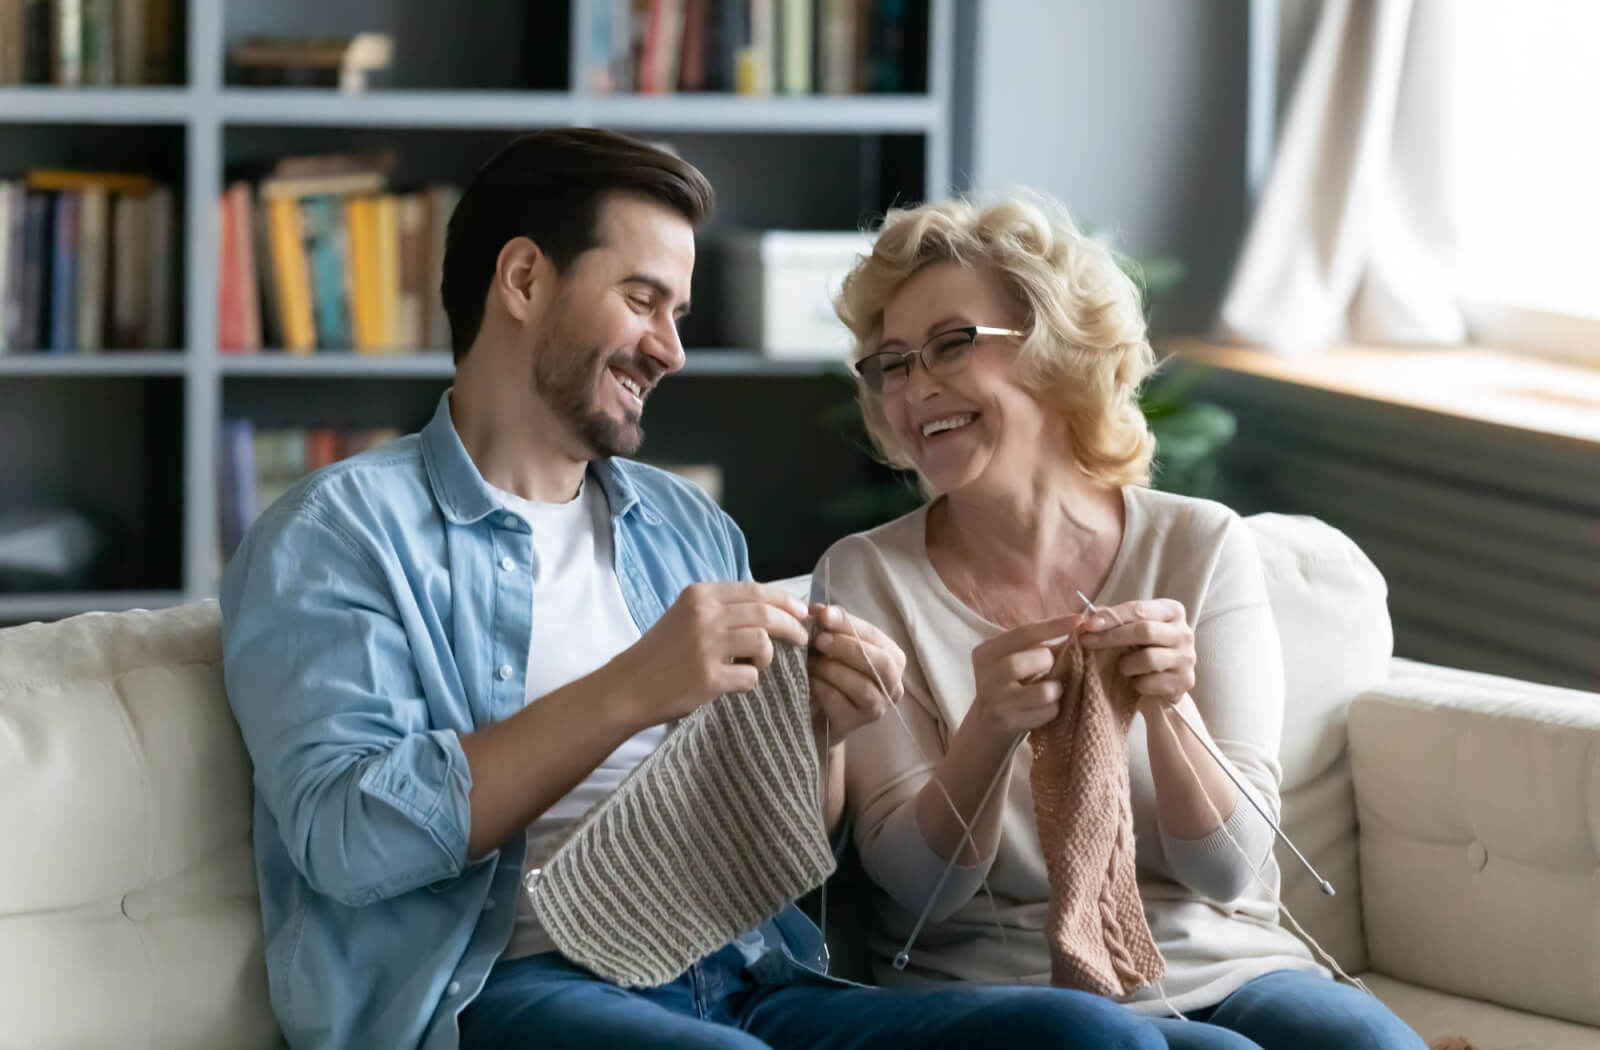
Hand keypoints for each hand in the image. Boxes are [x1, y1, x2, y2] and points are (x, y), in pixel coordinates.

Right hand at [608, 581, 809, 724]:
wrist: (629, 687)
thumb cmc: (662, 652)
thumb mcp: (687, 615)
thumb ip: (722, 608)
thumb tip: (773, 608)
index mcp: (700, 595)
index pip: (755, 590)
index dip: (784, 601)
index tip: (801, 612)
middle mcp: (704, 615)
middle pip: (765, 613)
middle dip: (791, 626)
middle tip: (802, 639)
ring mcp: (707, 645)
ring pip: (763, 642)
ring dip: (767, 657)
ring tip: (756, 665)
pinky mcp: (709, 677)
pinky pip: (751, 677)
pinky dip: (750, 681)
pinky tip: (736, 683)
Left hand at [807, 604, 904, 739]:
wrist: (817, 714)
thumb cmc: (831, 673)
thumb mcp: (833, 645)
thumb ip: (831, 625)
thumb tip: (819, 610)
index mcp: (893, 658)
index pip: (875, 636)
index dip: (848, 623)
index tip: (823, 615)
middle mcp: (893, 685)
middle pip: (880, 663)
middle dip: (847, 647)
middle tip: (818, 640)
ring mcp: (877, 708)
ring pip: (861, 685)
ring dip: (830, 669)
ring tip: (810, 664)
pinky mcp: (854, 723)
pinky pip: (838, 701)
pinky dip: (820, 687)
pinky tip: (808, 682)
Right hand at [967, 614, 1081, 741]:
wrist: (987, 724)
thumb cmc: (1010, 684)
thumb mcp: (1019, 660)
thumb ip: (1044, 646)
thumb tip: (1080, 629)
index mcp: (986, 652)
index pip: (1023, 633)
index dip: (1054, 626)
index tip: (1079, 620)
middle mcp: (985, 676)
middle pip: (1021, 663)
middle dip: (1047, 662)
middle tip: (1052, 666)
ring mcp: (995, 702)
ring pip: (1042, 692)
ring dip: (1056, 689)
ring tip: (1054, 689)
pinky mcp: (1008, 723)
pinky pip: (1045, 714)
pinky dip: (1054, 709)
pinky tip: (1047, 707)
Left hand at [1078, 599, 1195, 709]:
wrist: (1158, 690)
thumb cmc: (1139, 652)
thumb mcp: (1126, 632)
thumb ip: (1110, 621)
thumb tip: (1084, 617)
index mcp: (1171, 611)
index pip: (1139, 609)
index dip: (1111, 617)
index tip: (1087, 625)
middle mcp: (1184, 632)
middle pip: (1145, 631)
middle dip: (1111, 637)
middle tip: (1087, 643)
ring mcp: (1187, 657)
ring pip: (1148, 658)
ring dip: (1126, 665)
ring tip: (1123, 668)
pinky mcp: (1185, 681)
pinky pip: (1151, 682)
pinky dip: (1136, 684)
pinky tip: (1136, 684)